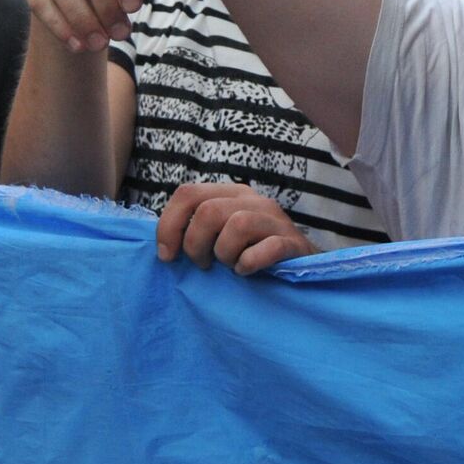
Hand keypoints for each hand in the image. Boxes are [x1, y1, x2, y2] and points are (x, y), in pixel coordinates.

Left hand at [157, 182, 318, 272]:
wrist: (301, 267)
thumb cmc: (251, 253)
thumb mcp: (221, 234)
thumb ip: (196, 229)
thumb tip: (162, 244)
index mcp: (230, 194)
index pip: (187, 193)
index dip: (169, 225)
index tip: (167, 255)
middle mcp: (253, 200)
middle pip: (208, 211)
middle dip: (196, 245)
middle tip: (204, 265)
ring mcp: (275, 219)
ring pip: (237, 225)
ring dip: (225, 254)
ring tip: (230, 266)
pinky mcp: (292, 242)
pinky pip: (266, 249)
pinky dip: (249, 264)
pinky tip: (247, 271)